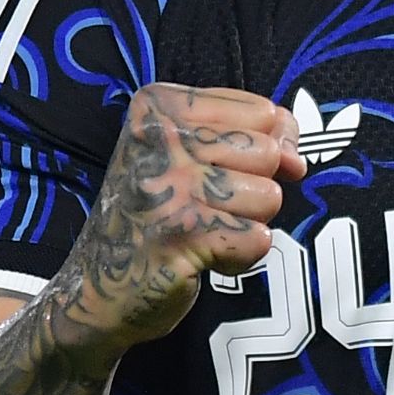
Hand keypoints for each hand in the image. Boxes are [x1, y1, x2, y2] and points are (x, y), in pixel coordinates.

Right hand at [64, 83, 304, 350]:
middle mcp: (157, 138)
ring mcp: (166, 187)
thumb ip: (251, 136)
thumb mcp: (190, 155)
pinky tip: (203, 256)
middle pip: (268, 154)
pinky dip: (241, 256)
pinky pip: (256, 239)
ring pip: (267, 196)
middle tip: (207, 207)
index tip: (223, 172)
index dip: (262, 149)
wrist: (97, 289)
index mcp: (159, 105)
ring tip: (204, 230)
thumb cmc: (155, 214)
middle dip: (254, 188)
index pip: (263, 113)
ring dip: (247, 224)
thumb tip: (296, 156)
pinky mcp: (179, 236)